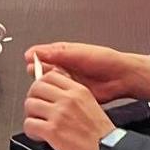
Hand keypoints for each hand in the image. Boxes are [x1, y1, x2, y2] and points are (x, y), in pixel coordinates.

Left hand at [24, 71, 112, 149]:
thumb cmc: (102, 135)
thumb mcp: (90, 104)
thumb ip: (72, 96)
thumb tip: (54, 92)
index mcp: (78, 91)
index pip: (50, 76)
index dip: (41, 83)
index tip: (40, 92)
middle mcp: (68, 99)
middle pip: (36, 87)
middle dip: (32, 98)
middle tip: (35, 109)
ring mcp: (59, 114)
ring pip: (30, 104)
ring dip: (30, 115)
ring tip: (37, 124)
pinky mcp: (52, 131)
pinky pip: (29, 124)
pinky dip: (30, 131)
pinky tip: (38, 135)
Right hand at [25, 42, 149, 102]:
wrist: (121, 77)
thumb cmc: (104, 60)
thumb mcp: (78, 53)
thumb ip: (57, 54)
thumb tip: (37, 52)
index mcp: (65, 53)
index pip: (44, 54)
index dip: (35, 58)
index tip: (28, 60)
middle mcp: (66, 67)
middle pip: (45, 70)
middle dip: (38, 72)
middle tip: (35, 75)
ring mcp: (69, 81)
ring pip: (51, 84)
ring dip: (47, 85)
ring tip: (44, 86)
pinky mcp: (74, 94)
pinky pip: (60, 95)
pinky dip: (55, 96)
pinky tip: (54, 96)